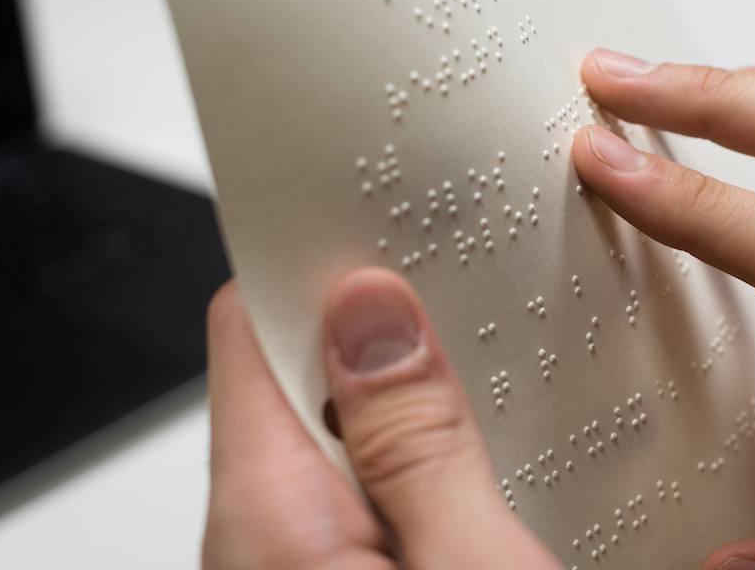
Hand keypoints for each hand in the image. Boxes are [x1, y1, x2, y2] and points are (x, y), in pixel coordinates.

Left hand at [202, 269, 560, 569]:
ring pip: (340, 433)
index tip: (400, 219)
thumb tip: (377, 307)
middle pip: (304, 376)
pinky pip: (362, 487)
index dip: (324, 261)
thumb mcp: (471, 568)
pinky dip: (416, 459)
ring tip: (501, 391)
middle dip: (388, 332)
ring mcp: (296, 558)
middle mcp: (260, 537)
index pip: (253, 324)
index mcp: (270, 515)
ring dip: (412, 403)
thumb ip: (420, 444)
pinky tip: (481, 470)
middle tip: (483, 309)